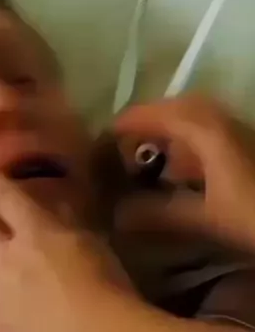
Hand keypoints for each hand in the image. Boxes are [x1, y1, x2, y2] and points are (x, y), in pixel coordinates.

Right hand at [113, 95, 254, 250]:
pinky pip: (208, 137)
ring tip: (145, 167)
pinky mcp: (246, 147)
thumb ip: (160, 215)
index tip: (93, 149)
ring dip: (167, 139)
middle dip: (143, 129)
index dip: (119, 130)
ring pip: (192, 123)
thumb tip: (116, 217)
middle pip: (170, 111)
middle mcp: (219, 119)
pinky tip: (184, 179)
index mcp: (203, 128)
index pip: (147, 115)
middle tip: (119, 155)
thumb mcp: (208, 219)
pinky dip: (189, 151)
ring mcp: (236, 131)